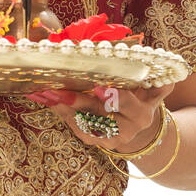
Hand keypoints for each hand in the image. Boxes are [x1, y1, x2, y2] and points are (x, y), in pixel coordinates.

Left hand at [22, 82, 174, 156]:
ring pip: (84, 123)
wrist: (138, 121)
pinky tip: (46, 100)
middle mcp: (127, 129)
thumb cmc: (141, 93)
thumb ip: (150, 75)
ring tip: (45, 93)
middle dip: (78, 102)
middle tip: (57, 92)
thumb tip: (150, 54)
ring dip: (62, 107)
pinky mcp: (98, 141)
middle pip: (100, 115)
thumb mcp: (149, 85)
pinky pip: (77, 128)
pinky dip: (61, 113)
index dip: (114, 98)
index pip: (128, 105)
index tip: (98, 88)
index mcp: (143, 112)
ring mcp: (112, 137)